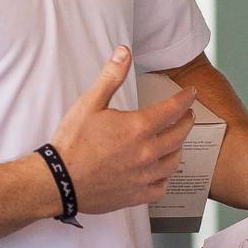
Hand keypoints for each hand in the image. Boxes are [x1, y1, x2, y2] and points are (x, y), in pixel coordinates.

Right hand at [47, 46, 195, 214]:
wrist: (56, 182)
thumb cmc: (72, 142)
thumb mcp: (89, 103)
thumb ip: (111, 77)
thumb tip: (124, 52)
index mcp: (139, 127)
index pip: (173, 109)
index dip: (185, 99)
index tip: (191, 94)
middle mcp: (147, 152)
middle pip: (179, 134)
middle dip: (186, 122)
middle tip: (187, 116)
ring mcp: (143, 176)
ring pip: (174, 161)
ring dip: (177, 148)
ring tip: (175, 141)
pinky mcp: (136, 195)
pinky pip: (161, 187)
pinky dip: (164, 178)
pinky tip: (160, 172)